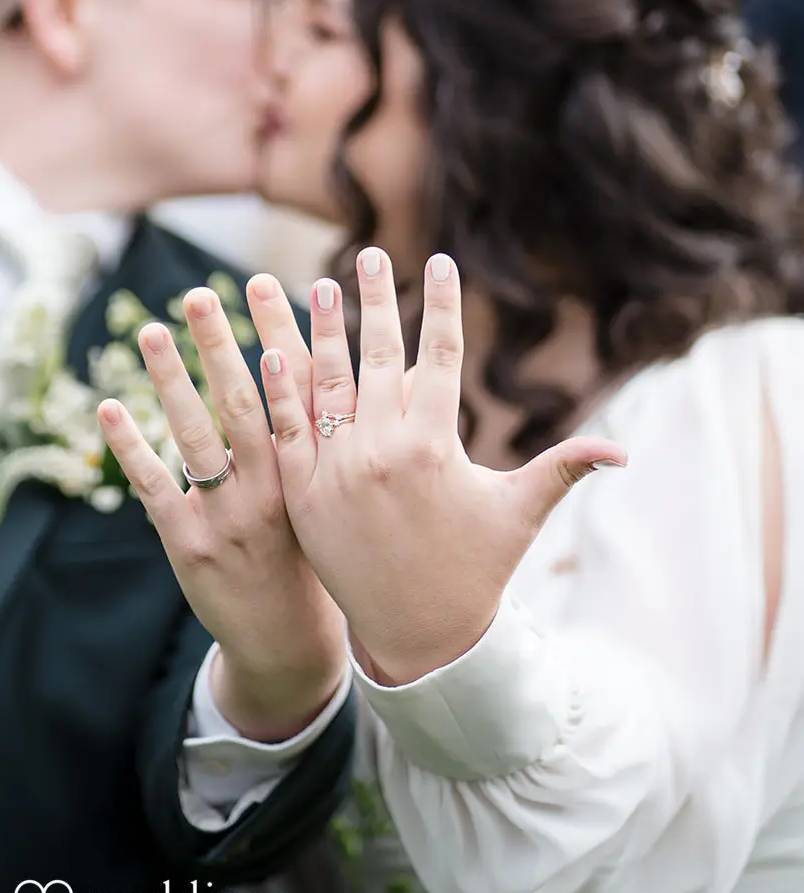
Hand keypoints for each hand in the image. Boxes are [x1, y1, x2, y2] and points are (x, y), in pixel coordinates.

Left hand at [97, 276, 345, 741]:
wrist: (291, 644)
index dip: (280, 334)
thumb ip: (354, 439)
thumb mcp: (345, 498)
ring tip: (150, 331)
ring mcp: (227, 516)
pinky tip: (109, 407)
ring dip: (169, 381)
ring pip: (195, 436)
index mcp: (314, 472)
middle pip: (241, 403)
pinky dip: (130, 448)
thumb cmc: (323, 558)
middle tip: (196, 294)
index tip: (266, 284)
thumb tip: (403, 371)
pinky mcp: (188, 544)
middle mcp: (272, 488)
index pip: (296, 391)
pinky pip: (155, 486)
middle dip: (217, 345)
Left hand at [261, 248, 626, 685]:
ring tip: (307, 285)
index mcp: (435, 445)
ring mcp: (337, 471)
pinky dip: (277, 391)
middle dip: (376, 300)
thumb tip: (624, 452)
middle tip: (369, 254)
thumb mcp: (519, 513)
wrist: (419, 638)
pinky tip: (268, 350)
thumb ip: (563, 469)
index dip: (442, 306)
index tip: (439, 261)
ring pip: (322, 383)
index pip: (439, 357)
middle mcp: (383, 450)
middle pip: (378, 356)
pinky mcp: (302, 495)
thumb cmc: (476, 570)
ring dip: (313, 329)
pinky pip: (285, 431)